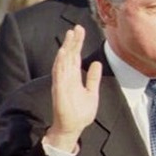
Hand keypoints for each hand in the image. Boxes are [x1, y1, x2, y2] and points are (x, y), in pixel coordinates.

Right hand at [45, 25, 101, 151]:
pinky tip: (63, 53)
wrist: (73, 128)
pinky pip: (59, 75)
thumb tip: (96, 63)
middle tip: (77, 27)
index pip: (75, 56)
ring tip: (69, 36)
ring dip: (66, 49)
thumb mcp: (92, 92)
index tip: (80, 30)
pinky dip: (60, 64)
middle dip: (73, 42)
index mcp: (74, 77)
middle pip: (69, 56)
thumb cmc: (80, 112)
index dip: (77, 43)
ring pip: (63, 62)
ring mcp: (62, 83)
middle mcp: (66, 78)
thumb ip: (93, 78)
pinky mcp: (60, 91)